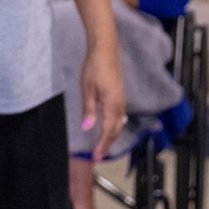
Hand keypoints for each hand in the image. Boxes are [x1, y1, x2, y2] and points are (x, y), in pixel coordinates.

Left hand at [80, 42, 125, 161]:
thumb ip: (89, 110)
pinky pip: (119, 117)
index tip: (96, 157)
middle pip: (116, 131)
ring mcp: (121, 101)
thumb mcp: (87, 90)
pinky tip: (108, 128)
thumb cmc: (94, 68)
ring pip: (119, 125)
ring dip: (111, 137)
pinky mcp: (119, 96)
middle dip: (107, 145)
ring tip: (102, 147)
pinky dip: (114, 127)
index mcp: (112, 106)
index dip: (102, 146)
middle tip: (98, 156)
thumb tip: (88, 128)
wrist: (105, 51)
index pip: (108, 132)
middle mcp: (120, 106)